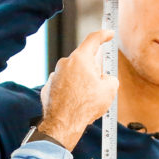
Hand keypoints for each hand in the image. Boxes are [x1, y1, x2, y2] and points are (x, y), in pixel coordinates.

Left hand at [37, 30, 118, 150]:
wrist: (63, 124)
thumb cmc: (85, 107)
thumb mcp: (110, 90)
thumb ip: (110, 78)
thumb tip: (105, 79)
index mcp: (80, 59)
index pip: (93, 39)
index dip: (104, 35)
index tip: (109, 34)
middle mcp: (65, 63)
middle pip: (84, 60)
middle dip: (93, 71)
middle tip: (99, 88)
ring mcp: (54, 75)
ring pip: (73, 74)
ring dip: (81, 83)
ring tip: (86, 101)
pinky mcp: (48, 87)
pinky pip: (64, 85)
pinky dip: (70, 92)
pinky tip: (74, 104)